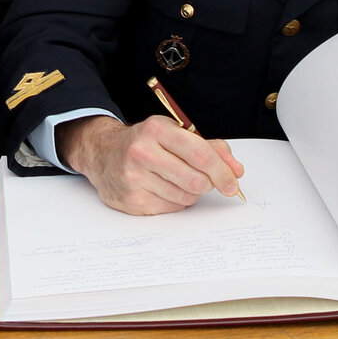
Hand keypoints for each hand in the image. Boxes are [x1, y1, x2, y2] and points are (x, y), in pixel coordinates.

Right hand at [58, 115, 243, 214]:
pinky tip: (163, 188)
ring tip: (177, 179)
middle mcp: (142, 152)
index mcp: (156, 129)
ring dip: (190, 193)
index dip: (222, 171)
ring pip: (185, 197)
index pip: (200, 154)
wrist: (102, 153)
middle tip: (204, 180)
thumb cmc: (145, 142)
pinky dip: (174, 201)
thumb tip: (235, 170)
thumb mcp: (175, 133)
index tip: (233, 182)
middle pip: (196, 181)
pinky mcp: (131, 200)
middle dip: (207, 184)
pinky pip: (170, 208)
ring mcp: (134, 178)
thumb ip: (210, 148)